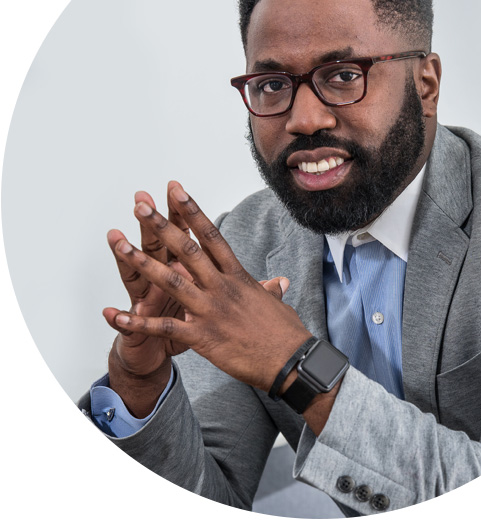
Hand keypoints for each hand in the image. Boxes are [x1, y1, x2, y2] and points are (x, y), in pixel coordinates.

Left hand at [106, 182, 311, 394]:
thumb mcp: (276, 304)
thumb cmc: (285, 332)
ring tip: (120, 245)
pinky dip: (138, 323)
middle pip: (187, 250)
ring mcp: (210, 310)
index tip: (177, 192)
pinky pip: (164, 327)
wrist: (291, 360)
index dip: (193, 212)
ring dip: (143, 263)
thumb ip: (270, 290)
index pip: (211, 237)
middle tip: (140, 206)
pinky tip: (116, 316)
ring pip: (171, 281)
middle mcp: (221, 287)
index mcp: (237, 276)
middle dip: (162, 227)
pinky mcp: (202, 336)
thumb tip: (278, 282)